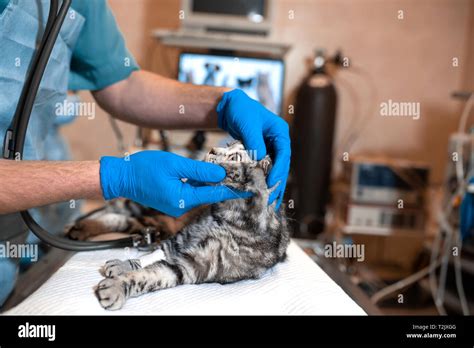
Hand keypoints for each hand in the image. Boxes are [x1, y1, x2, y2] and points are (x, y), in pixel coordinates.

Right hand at [99, 151, 249, 216]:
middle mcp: (181, 207)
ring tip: (232, 173)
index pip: (215, 194)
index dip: (234, 190)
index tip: (250, 189)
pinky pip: (192, 193)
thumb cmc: (144, 168)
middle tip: (244, 176)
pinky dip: (201, 185)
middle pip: (210, 195)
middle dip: (226, 186)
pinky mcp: (173, 202)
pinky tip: (210, 175)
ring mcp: (177, 207)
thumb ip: (199, 170)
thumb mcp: (175, 164)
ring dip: (213, 185)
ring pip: (201, 194)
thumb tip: (221, 174)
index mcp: (183, 199)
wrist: (121, 177)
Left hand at [217, 89, 290, 207]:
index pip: (284, 153)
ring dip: (272, 185)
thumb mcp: (248, 125)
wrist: (229, 107)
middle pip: (282, 165)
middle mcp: (278, 141)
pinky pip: (264, 169)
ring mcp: (270, 148)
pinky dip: (262, 180)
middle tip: (271, 199)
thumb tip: (259, 160)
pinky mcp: (260, 153)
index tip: (272, 182)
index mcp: (280, 132)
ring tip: (269, 202)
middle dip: (277, 183)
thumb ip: (255, 142)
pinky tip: (260, 193)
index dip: (279, 169)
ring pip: (274, 170)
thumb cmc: (240, 110)